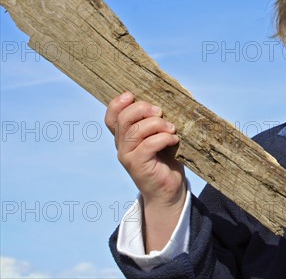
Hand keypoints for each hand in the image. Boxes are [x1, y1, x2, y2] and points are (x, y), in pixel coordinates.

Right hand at [105, 91, 185, 250]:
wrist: (168, 189)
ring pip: (136, 131)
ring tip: (171, 128)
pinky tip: (174, 139)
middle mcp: (122, 145)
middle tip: (160, 111)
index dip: (117, 103)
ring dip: (157, 124)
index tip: (132, 95)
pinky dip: (163, 138)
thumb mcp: (160, 136)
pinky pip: (148, 145)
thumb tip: (164, 101)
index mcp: (124, 135)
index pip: (111, 116)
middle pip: (123, 119)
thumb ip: (155, 122)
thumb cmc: (166, 159)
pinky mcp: (138, 166)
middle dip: (142, 109)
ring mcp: (128, 156)